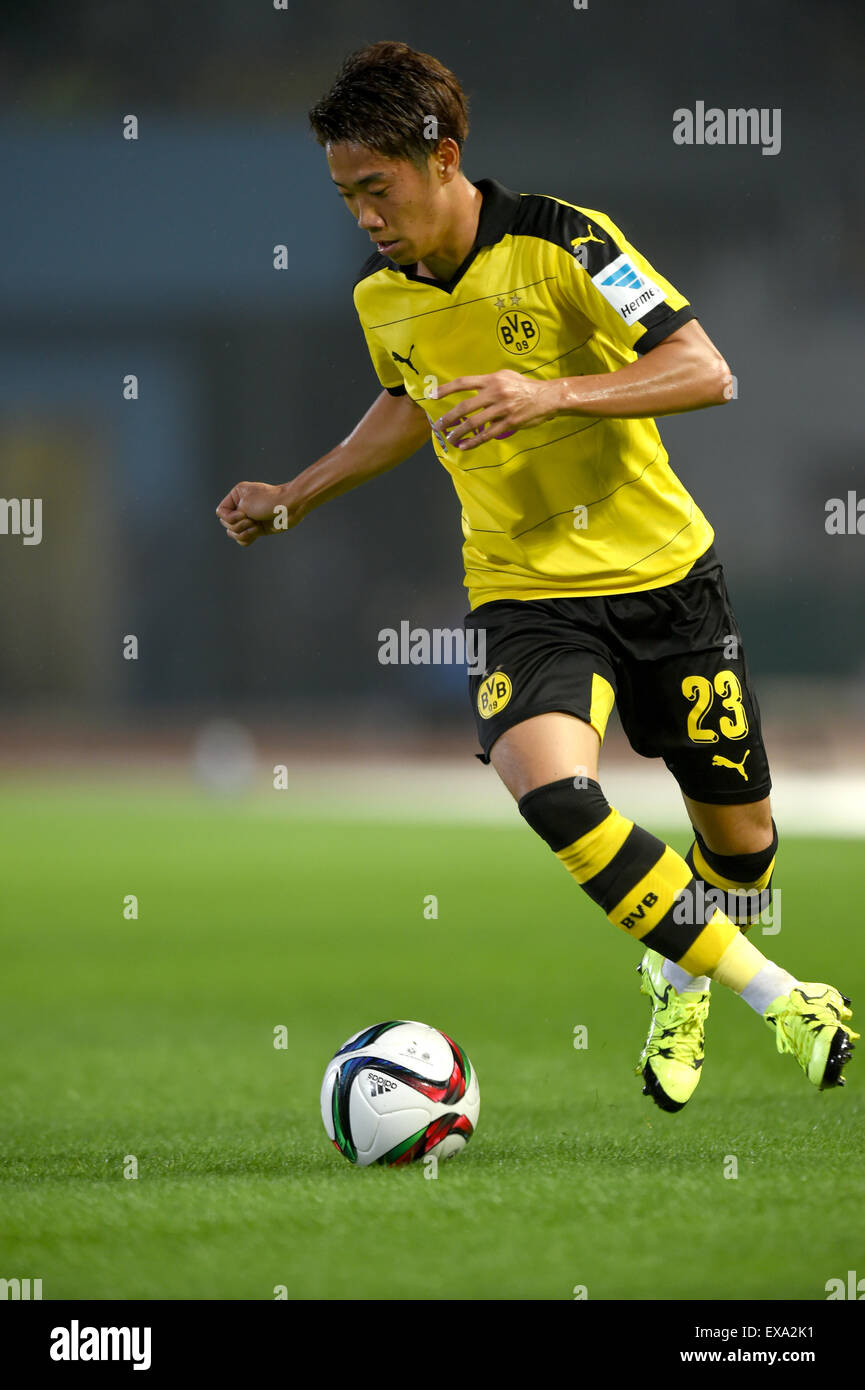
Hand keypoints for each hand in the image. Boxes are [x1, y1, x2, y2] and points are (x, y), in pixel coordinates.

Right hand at [215, 481, 298, 547]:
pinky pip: (242, 540)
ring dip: (244, 532)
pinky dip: (248, 538)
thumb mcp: (245, 504)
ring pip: (233, 533)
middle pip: (226, 524)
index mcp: (236, 496)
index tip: (243, 513)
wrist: (289, 507)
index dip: (230, 517)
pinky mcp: (256, 529)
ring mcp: (248, 519)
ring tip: (256, 526)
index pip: (220, 512)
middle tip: (251, 519)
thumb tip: (229, 529)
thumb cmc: (268, 502)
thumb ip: (231, 515)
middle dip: (238, 525)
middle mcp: (240, 507)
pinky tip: (257, 532)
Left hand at [432, 371, 557, 451]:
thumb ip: (488, 383)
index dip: (445, 389)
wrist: (547, 397)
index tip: (431, 395)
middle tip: (438, 425)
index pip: (463, 383)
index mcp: (492, 380)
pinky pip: (488, 435)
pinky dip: (474, 441)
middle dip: (448, 417)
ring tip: (449, 438)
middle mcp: (495, 393)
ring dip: (459, 432)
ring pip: (474, 423)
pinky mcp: (510, 422)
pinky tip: (464, 446)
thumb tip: (470, 391)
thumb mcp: (506, 377)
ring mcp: (502, 409)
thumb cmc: (524, 387)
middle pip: (465, 406)